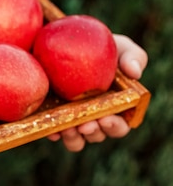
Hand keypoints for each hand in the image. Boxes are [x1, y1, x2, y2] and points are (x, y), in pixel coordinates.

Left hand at [48, 34, 147, 151]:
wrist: (70, 43)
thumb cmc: (102, 49)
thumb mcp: (121, 48)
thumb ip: (133, 57)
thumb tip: (135, 73)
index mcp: (116, 108)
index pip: (119, 127)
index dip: (114, 127)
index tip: (106, 118)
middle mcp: (94, 118)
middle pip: (96, 136)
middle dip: (92, 132)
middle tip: (84, 124)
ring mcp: (72, 120)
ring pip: (75, 141)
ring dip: (73, 138)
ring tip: (67, 127)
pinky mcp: (52, 117)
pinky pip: (52, 132)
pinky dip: (52, 133)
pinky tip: (50, 128)